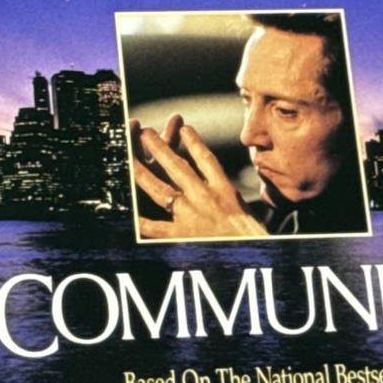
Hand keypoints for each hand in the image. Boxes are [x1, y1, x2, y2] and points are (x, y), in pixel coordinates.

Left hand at [131, 114, 265, 238]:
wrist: (255, 254)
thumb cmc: (255, 238)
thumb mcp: (247, 212)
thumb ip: (233, 201)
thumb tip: (228, 197)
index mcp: (224, 190)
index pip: (206, 159)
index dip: (194, 142)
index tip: (185, 128)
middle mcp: (204, 197)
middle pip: (178, 167)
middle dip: (161, 148)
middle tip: (146, 133)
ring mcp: (190, 214)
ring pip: (160, 189)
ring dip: (143, 172)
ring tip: (129, 158)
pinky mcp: (181, 236)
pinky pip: (155, 227)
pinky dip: (140, 221)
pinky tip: (128, 213)